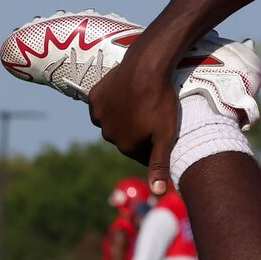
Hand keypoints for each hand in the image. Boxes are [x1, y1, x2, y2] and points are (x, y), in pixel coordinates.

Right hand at [86, 31, 182, 191]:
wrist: (147, 66)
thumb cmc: (161, 101)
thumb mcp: (166, 135)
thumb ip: (159, 165)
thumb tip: (158, 193)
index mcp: (126, 146)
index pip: (142, 152)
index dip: (154, 143)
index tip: (163, 129)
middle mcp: (108, 134)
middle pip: (126, 137)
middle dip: (138, 130)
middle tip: (153, 113)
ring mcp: (99, 115)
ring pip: (115, 121)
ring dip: (125, 116)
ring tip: (141, 102)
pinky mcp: (95, 96)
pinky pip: (104, 105)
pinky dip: (114, 102)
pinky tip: (127, 94)